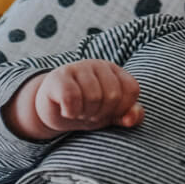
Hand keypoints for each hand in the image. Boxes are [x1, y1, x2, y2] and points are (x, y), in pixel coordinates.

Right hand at [11, 60, 143, 139]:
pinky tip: (66, 111)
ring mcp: (77, 68)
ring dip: (85, 114)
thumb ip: (131, 115)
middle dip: (102, 113)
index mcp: (115, 71)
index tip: (108, 112)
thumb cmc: (87, 110)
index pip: (131, 90)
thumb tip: (132, 119)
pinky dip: (71, 112)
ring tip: (78, 111)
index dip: (121, 109)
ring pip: (93, 97)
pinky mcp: (57, 77)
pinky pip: (71, 98)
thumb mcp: (112, 115)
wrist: (53, 110)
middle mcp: (98, 65)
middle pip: (113, 96)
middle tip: (90, 113)